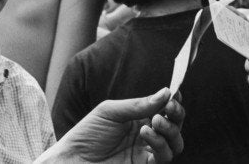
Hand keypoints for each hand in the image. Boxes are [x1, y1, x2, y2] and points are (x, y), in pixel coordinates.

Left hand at [38, 88, 184, 163]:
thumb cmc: (86, 134)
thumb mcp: (111, 112)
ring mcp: (146, 151)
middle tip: (169, 106)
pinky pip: (163, 157)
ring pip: (175, 142)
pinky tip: (145, 132)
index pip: (164, 108)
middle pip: (175, 125)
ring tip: (155, 121)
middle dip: (176, 114)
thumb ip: (139, 104)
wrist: (71, 160)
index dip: (173, 100)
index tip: (175, 92)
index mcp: (140, 118)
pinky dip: (159, 143)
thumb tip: (166, 92)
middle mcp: (147, 134)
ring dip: (170, 129)